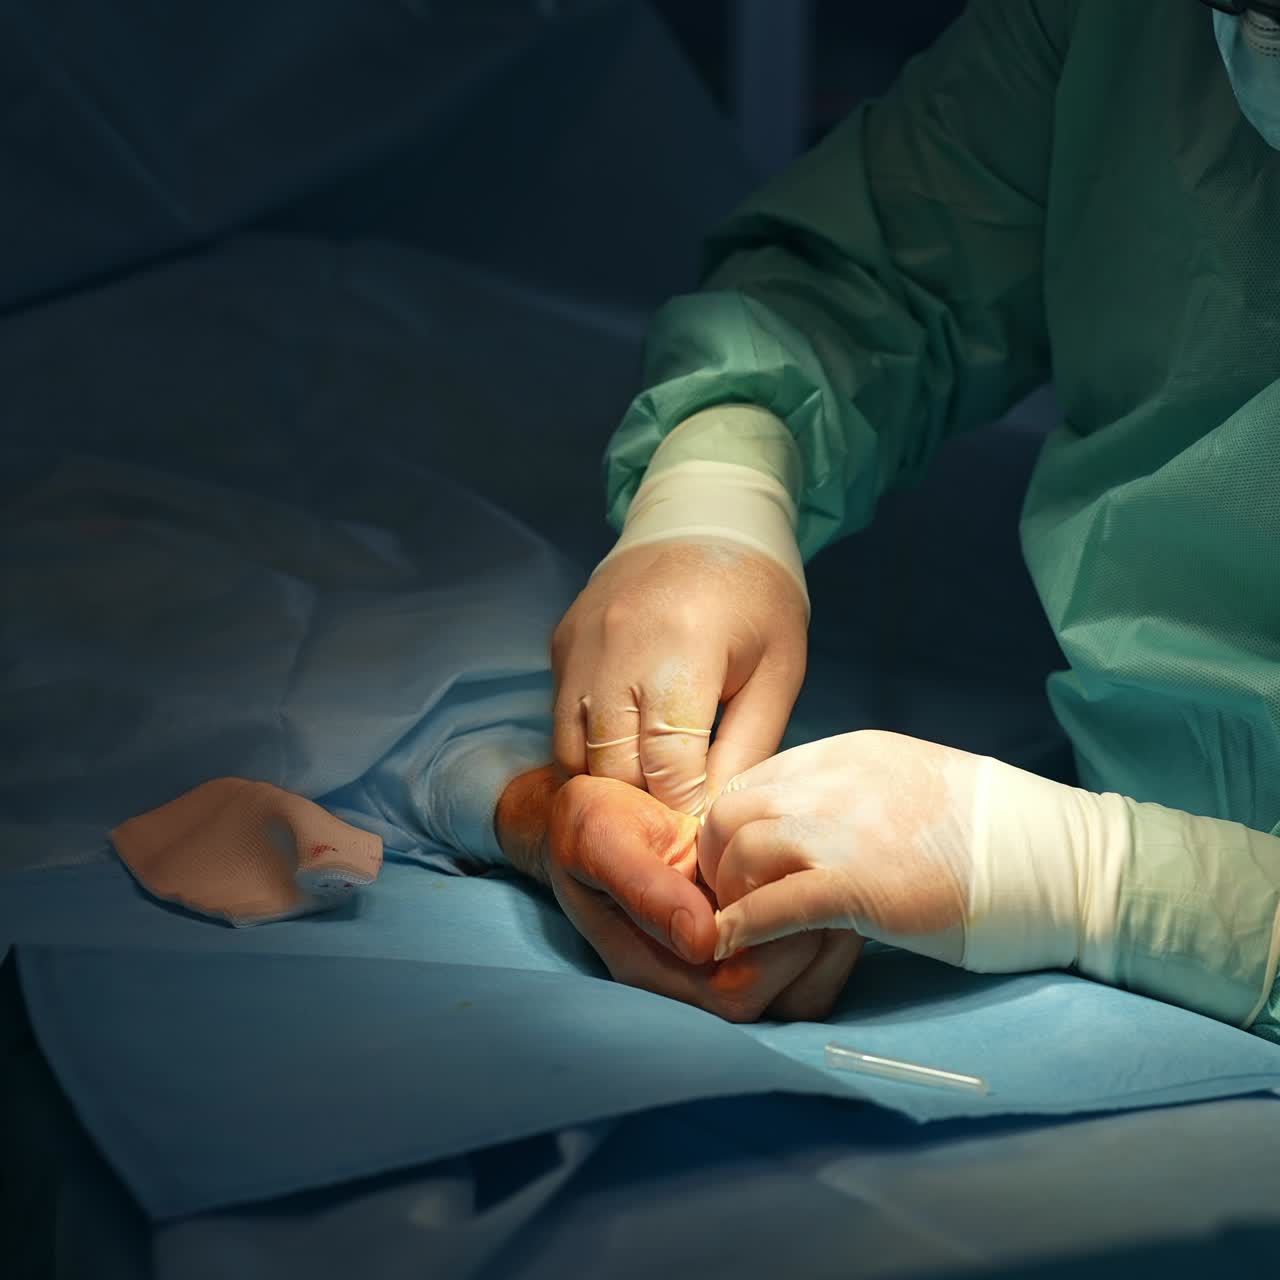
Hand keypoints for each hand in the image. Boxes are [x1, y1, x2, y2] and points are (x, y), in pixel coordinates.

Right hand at [497, 767, 859, 1020]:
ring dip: (830, 935)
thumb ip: (644, 889)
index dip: (776, 951)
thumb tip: (703, 942)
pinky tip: (820, 873)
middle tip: (827, 880)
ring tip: (831, 877)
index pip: (738, 994)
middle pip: (785, 1001)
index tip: (788, 887)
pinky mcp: (752, 931)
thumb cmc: (588, 823)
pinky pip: (808, 954)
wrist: (592, 807)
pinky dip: (827, 919)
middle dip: (817, 944)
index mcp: (657, 965)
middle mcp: (696, 976)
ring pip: (806, 986)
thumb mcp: (602, 840)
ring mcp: (728, 956)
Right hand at [551, 539, 807, 816]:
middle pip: (612, 766)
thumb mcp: (777, 671)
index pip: (667, 766)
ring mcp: (580, 645)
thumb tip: (715, 818)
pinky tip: (626, 752)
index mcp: (682, 650)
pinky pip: (562, 719)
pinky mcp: (561, 643)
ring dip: (610, 782)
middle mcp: (617, 646)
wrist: (705, 519)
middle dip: (646, 804)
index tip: (706, 830)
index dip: (686, 809)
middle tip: (679, 820)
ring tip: (650, 792)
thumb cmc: (757, 599)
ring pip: (573, 752)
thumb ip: (747, 747)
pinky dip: (589, 748)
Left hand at [707, 732, 1279, 1033]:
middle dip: (716, 860)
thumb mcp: (911, 786)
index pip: (753, 780)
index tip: (736, 866)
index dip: (733, 828)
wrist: (1064, 860)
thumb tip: (810, 825)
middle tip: (732, 900)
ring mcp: (846, 829)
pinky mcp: (861, 885)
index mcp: (849, 753)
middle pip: (730, 811)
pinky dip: (743, 926)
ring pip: (738, 850)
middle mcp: (835, 780)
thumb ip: (854, 797)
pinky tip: (733, 946)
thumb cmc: (998, 834)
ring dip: (729, 894)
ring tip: (743, 926)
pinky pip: (773, 903)